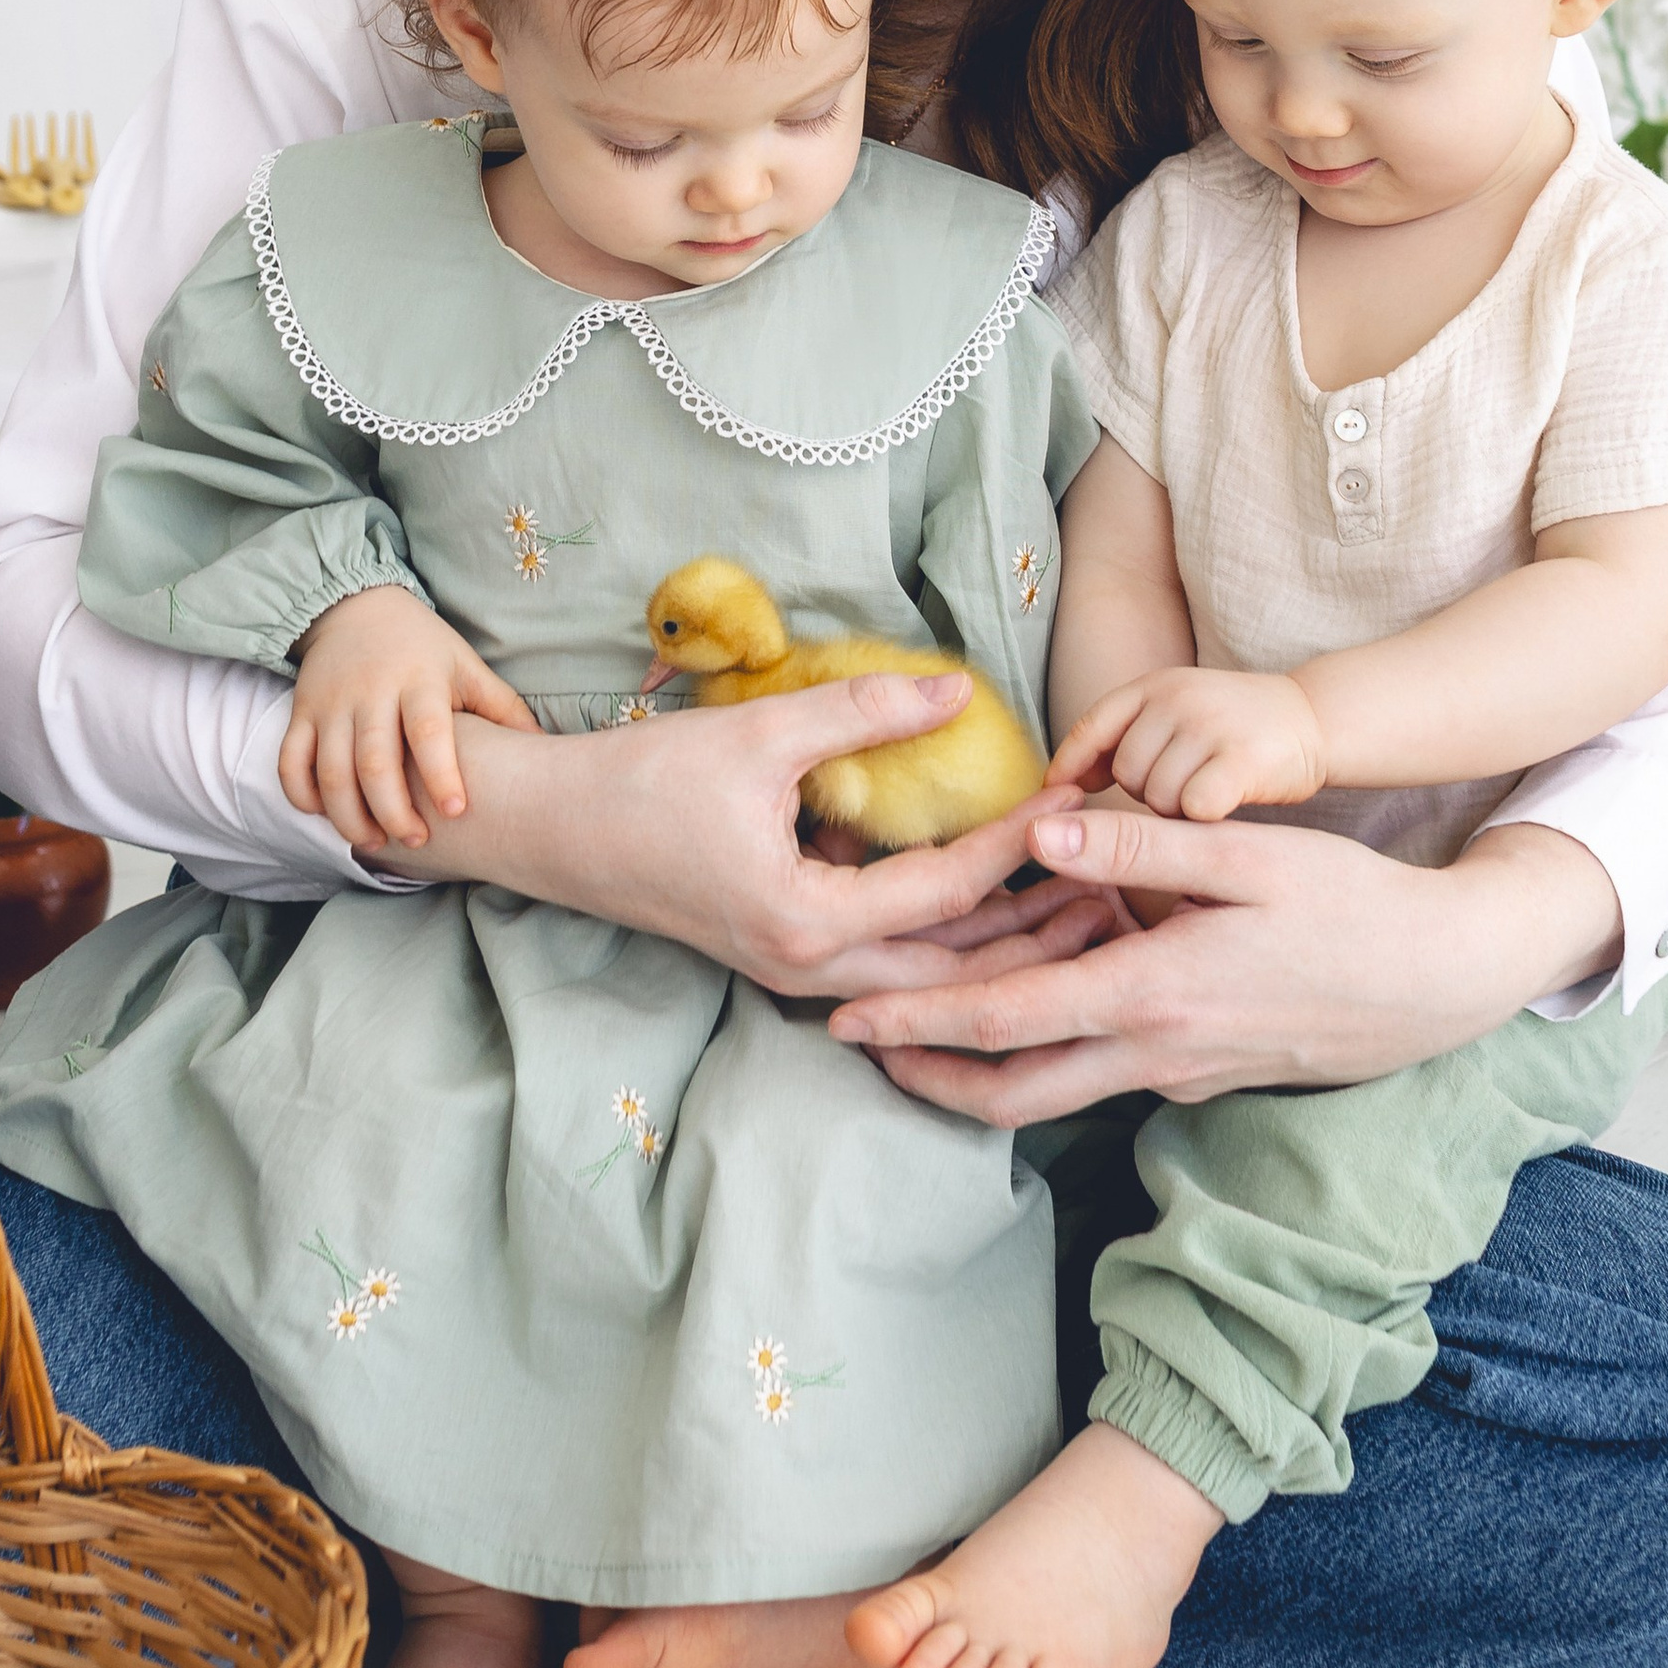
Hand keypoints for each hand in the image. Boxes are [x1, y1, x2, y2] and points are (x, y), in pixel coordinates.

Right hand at [282, 585, 536, 849]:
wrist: (355, 606)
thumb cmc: (424, 648)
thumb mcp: (466, 667)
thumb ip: (502, 709)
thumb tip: (545, 750)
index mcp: (420, 680)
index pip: (428, 731)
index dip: (440, 774)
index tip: (457, 811)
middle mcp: (371, 692)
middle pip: (374, 761)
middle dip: (393, 810)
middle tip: (417, 840)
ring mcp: (331, 704)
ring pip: (330, 770)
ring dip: (348, 815)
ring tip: (374, 841)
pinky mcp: (301, 712)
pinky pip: (291, 761)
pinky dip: (302, 795)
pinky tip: (325, 815)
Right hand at [350, 669, 1113, 995]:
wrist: (549, 830)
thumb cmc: (641, 781)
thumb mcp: (760, 736)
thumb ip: (862, 712)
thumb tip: (960, 687)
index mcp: (808, 924)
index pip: (946, 894)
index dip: (1019, 846)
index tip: (1080, 802)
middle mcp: (809, 969)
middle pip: (956, 968)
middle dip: (1039, 934)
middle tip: (1119, 890)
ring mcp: (795, 973)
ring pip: (927, 979)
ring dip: (1002, 946)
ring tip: (1080, 906)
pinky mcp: (784, 956)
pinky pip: (890, 965)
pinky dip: (949, 943)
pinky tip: (996, 907)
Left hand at [827, 811, 1625, 1122]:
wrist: (1441, 982)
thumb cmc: (1353, 905)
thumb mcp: (1252, 855)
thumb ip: (1143, 847)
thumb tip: (1044, 828)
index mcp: (1152, 994)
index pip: (1005, 1021)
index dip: (915, 1023)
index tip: (843, 1019)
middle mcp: (1154, 1054)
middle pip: (1007, 1093)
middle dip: (921, 1073)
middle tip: (852, 1044)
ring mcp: (1179, 1076)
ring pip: (1050, 1097)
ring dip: (976, 1070)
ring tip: (911, 1029)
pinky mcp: (1201, 1078)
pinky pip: (1098, 1076)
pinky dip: (1043, 1053)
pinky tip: (1024, 1000)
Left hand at [1052, 666, 1328, 821]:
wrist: (1316, 718)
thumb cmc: (1236, 728)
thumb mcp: (1176, 711)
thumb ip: (1126, 737)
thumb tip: (1061, 781)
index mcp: (1156, 684)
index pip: (1092, 727)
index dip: (1069, 766)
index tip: (1056, 799)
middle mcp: (1178, 698)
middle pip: (1125, 773)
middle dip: (1146, 793)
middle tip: (1185, 786)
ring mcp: (1210, 725)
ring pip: (1158, 797)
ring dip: (1178, 810)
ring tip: (1208, 792)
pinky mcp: (1241, 759)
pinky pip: (1194, 809)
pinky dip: (1205, 818)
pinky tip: (1226, 806)